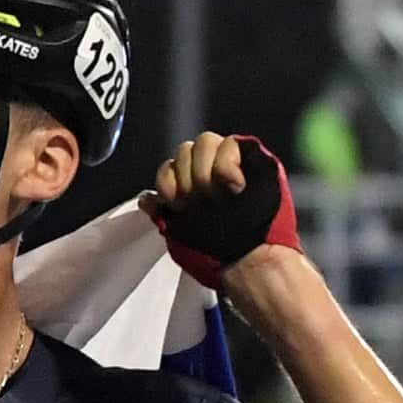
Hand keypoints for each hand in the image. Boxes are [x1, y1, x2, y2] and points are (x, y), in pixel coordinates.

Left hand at [137, 133, 301, 290]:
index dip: (168, 182)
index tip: (177, 206)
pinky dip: (226, 165)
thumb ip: (162, 213)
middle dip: (187, 178)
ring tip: (217, 197)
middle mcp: (209, 171)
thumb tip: (146, 198)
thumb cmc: (218, 254)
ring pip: (205, 142)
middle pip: (184, 150)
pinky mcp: (255, 159)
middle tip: (199, 203)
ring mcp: (234, 162)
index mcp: (190, 186)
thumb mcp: (181, 235)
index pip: (169, 167)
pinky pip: (231, 143)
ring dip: (205, 172)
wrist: (249, 261)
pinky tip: (234, 186)